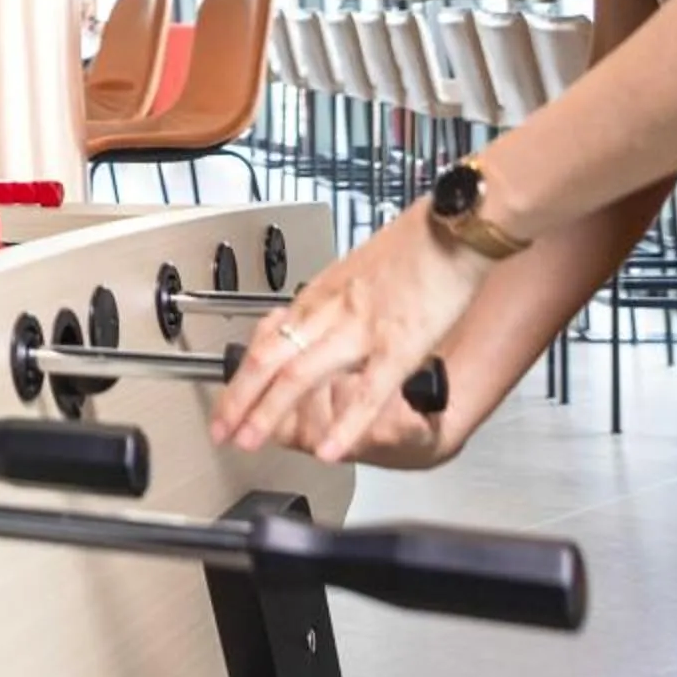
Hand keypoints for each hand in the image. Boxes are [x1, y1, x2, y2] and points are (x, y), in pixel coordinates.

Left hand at [207, 202, 491, 464]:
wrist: (455, 225)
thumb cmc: (416, 247)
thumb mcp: (357, 274)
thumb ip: (334, 305)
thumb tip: (315, 326)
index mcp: (320, 296)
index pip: (264, 340)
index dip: (240, 377)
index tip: (228, 405)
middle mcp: (329, 311)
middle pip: (267, 359)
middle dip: (238, 401)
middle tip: (221, 433)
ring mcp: (360, 329)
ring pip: (299, 375)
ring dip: (269, 414)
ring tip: (250, 442)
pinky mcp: (400, 345)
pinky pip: (368, 391)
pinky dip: (345, 425)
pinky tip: (329, 451)